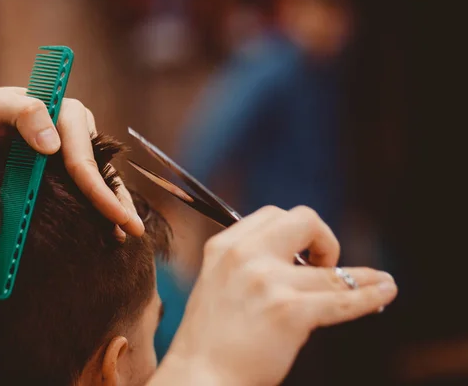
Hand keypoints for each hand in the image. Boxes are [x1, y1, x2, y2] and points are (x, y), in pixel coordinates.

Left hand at [0, 85, 143, 237]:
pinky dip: (96, 206)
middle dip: (118, 202)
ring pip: (100, 181)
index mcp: (67, 114)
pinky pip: (85, 186)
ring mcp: (72, 149)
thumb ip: (24, 114)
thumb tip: (53, 145)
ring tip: (128, 235)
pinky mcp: (63, 166)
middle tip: (134, 231)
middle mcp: (77, 131)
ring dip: (114, 207)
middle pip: (101, 172)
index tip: (116, 216)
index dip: (100, 191)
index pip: (85, 160)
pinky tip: (106, 227)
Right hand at [156, 206, 396, 385]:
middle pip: (304, 220)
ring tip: (381, 281)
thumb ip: (248, 262)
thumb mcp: (219, 282)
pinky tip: (385, 291)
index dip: (296, 231)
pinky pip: (342, 298)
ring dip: (360, 276)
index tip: (304, 253)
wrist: (199, 377)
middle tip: (326, 265)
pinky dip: (370, 295)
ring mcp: (268, 281)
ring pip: (331, 270)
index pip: (273, 214)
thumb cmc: (211, 338)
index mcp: (224, 245)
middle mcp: (245, 255)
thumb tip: (298, 258)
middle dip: (324, 239)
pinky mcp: (290, 312)